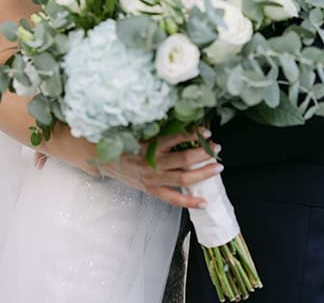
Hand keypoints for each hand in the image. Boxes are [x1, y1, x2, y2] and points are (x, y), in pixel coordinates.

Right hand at [101, 131, 222, 208]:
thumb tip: (184, 122)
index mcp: (150, 145)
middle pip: (185, 159)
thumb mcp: (141, 131)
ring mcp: (153, 179)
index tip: (206, 132)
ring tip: (217, 167)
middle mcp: (153, 163)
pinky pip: (174, 199)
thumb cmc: (125, 142)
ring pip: (183, 178)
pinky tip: (204, 202)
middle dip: (204, 153)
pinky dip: (189, 201)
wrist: (105, 160)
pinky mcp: (152, 190)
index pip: (177, 138)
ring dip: (203, 173)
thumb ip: (160, 129)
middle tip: (217, 148)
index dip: (194, 135)